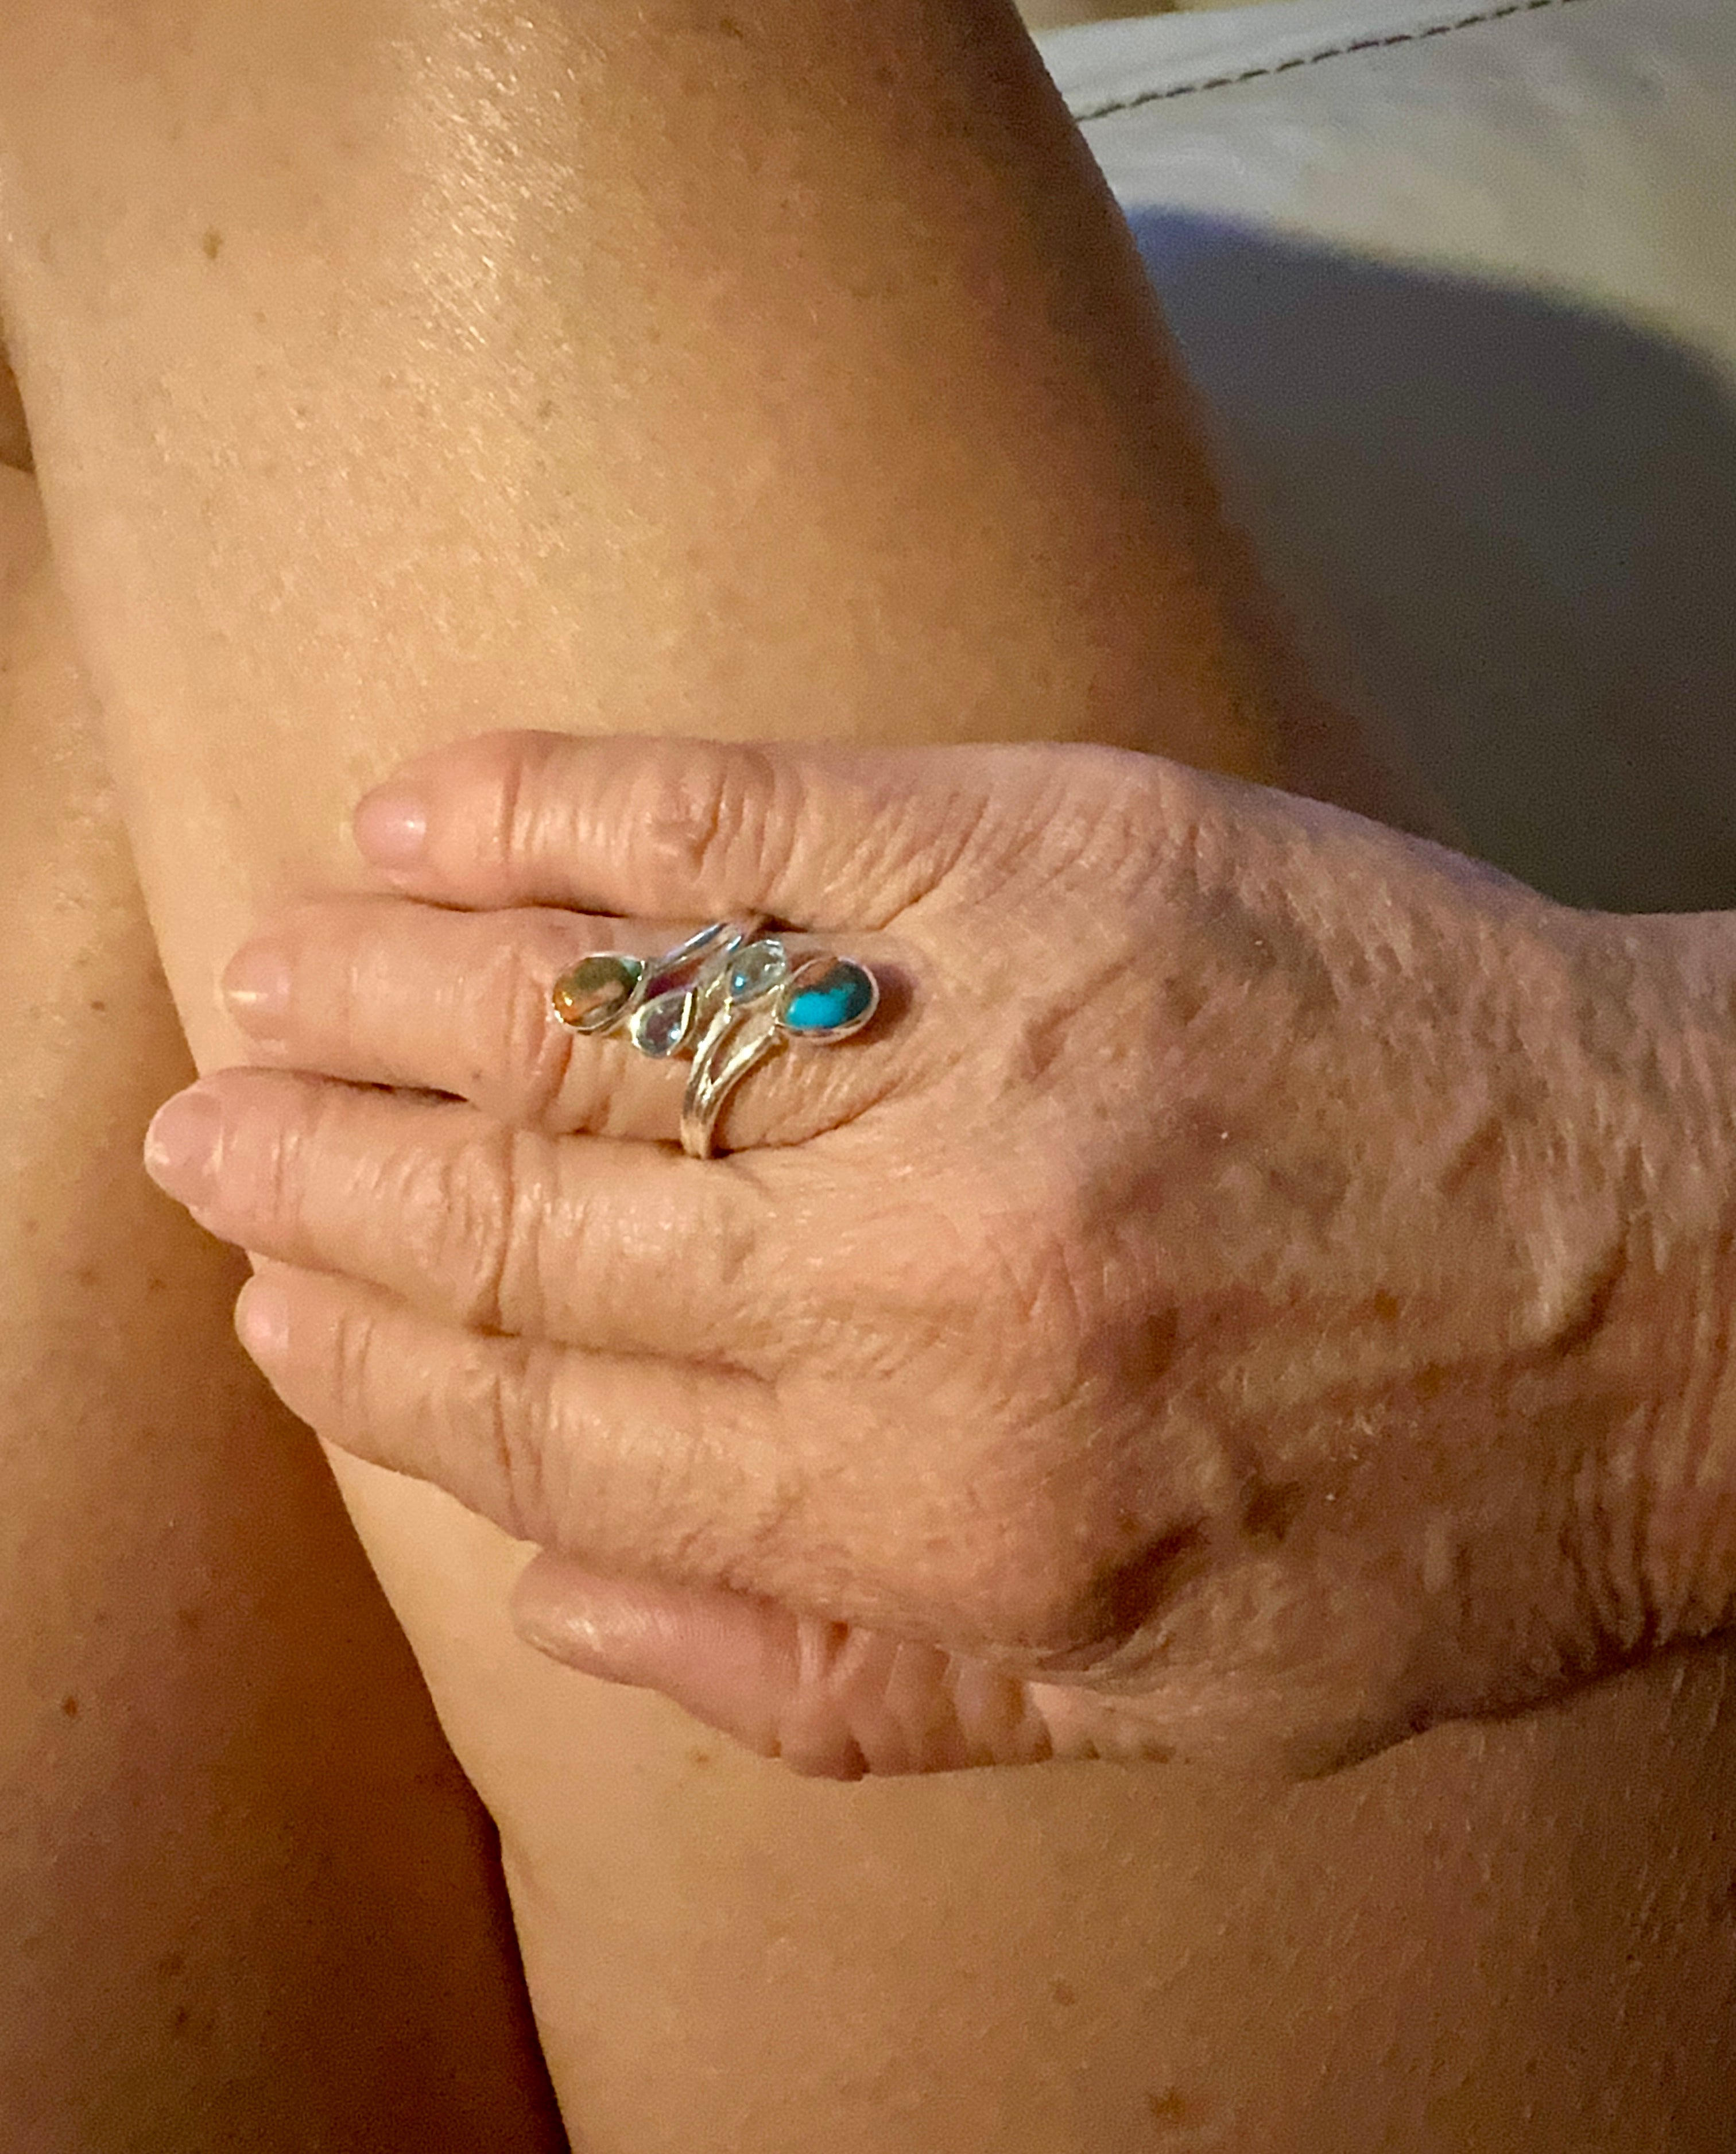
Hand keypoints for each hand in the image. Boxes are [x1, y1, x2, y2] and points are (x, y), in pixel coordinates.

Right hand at [144, 731, 1735, 1777]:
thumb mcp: (1156, 1708)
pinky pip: (755, 817)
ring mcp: (992, 1047)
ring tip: (266, 975)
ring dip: (396, 996)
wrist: (1706, 1277)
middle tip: (212, 1131)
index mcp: (938, 1512)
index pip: (558, 1433)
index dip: (381, 1365)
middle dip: (334, 1179)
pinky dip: (574, 808)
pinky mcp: (1064, 856)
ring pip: (602, 1017)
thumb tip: (563, 1601)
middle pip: (537, 1224)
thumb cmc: (1438, 1508)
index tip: (276, 1306)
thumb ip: (837, 1684)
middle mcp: (928, 1287)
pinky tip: (439, 811)